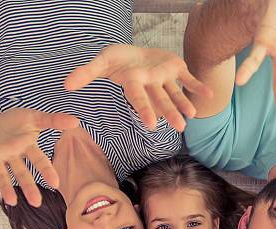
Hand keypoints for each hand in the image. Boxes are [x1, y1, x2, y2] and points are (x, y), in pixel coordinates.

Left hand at [0, 108, 78, 206]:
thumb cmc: (14, 123)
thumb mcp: (34, 118)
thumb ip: (53, 120)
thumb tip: (76, 121)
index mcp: (26, 148)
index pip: (38, 160)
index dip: (46, 171)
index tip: (55, 183)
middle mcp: (12, 157)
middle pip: (22, 173)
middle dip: (29, 187)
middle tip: (36, 202)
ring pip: (2, 176)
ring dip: (6, 189)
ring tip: (12, 202)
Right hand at [65, 44, 212, 131]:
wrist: (136, 54)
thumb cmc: (118, 60)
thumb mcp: (102, 61)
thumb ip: (87, 73)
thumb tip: (66, 85)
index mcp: (134, 84)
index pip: (139, 99)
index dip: (144, 110)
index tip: (150, 124)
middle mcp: (151, 85)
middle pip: (161, 100)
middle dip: (170, 113)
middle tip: (180, 127)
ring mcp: (165, 79)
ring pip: (176, 93)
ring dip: (184, 103)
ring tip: (193, 115)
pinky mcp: (176, 70)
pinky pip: (189, 79)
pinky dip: (198, 86)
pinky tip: (210, 95)